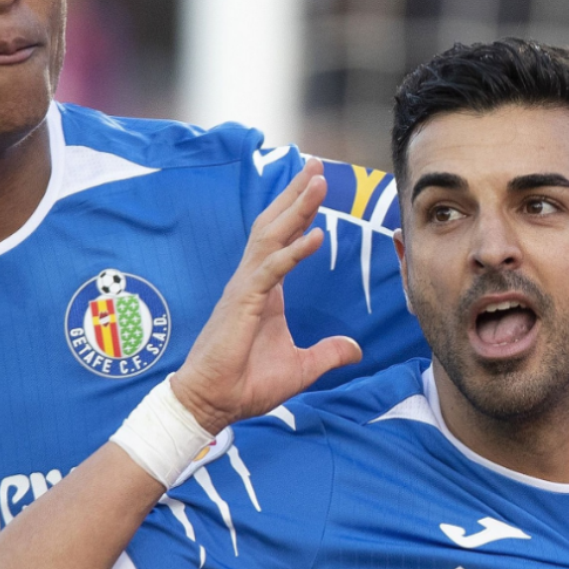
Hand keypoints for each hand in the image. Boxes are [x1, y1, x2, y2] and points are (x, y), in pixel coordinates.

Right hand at [171, 158, 362, 433]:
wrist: (212, 403)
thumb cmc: (245, 384)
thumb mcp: (300, 368)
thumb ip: (327, 354)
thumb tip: (355, 349)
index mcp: (265, 290)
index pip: (284, 240)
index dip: (301, 212)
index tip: (317, 186)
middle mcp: (253, 281)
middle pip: (276, 226)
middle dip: (297, 194)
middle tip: (316, 165)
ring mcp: (245, 288)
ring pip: (271, 236)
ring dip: (296, 208)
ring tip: (317, 182)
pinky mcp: (242, 302)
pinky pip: (271, 270)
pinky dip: (293, 252)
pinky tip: (315, 236)